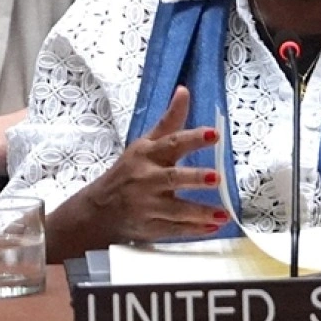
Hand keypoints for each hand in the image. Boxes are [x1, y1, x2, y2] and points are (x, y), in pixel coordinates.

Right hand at [45, 86, 227, 261]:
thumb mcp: (145, 143)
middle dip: (193, 178)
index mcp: (147, 155)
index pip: (171, 143)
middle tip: (216, 177)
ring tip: (222, 214)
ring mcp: (146, 206)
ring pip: (175, 210)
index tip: (213, 134)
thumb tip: (185, 90)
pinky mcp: (149, 228)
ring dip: (198, 212)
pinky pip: (174, 230)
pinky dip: (193, 230)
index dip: (192, 138)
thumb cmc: (129, 172)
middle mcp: (146, 179)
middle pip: (172, 178)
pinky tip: (212, 227)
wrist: (98, 210)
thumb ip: (169, 120)